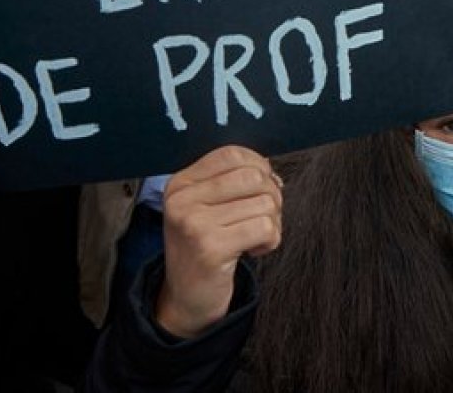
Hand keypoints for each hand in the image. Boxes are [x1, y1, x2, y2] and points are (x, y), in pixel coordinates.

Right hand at [155, 145, 282, 338]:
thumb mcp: (207, 208)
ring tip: (254, 237)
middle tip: (262, 217)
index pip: (232, 154)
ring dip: (272, 222)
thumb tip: (271, 172)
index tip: (260, 188)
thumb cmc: (205, 247)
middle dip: (271, 196)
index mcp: (180, 183)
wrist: (186, 298)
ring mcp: (194, 224)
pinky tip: (254, 250)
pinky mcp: (210, 248)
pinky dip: (271, 240)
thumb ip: (232, 182)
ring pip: (264, 203)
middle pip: (253, 176)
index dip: (259, 166)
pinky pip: (265, 228)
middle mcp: (182, 200)